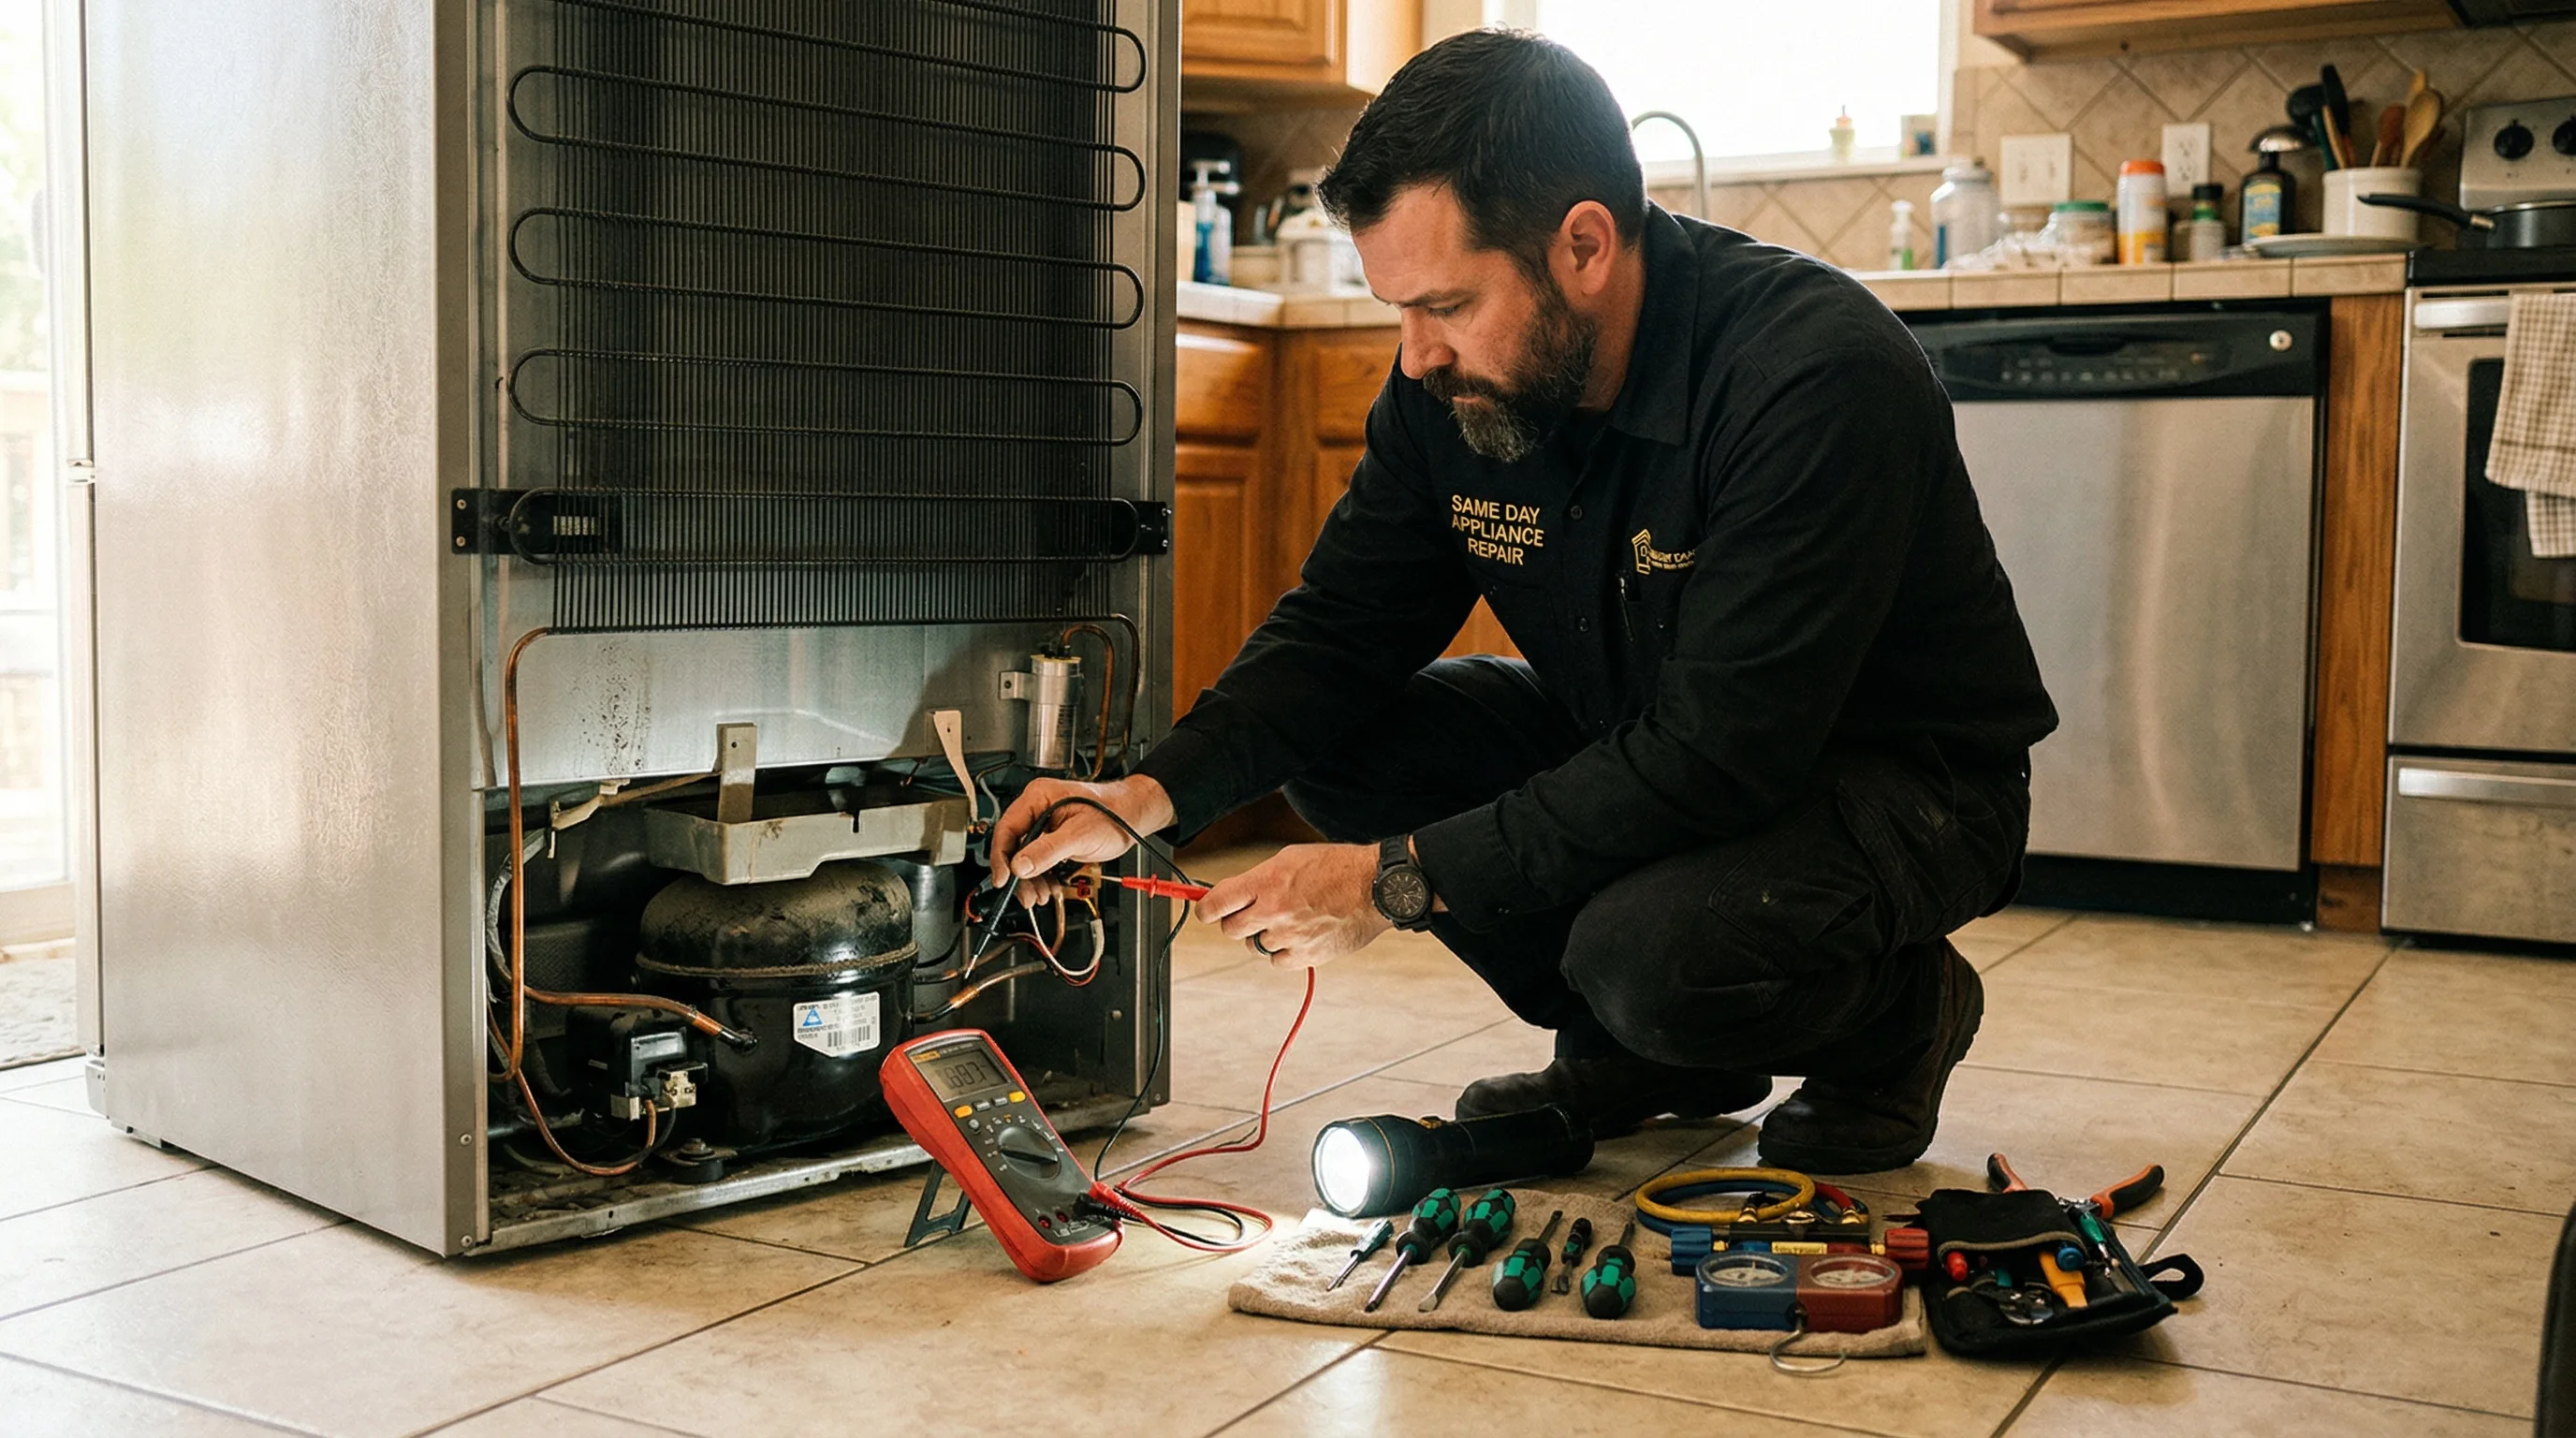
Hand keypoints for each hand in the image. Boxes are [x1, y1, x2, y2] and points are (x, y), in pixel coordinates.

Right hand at [988, 774, 1175, 905]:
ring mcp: (1044, 824)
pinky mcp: (1052, 838)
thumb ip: (1048, 850)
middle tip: (1027, 896)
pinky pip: (1038, 860)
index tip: (1003, 880)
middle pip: (1014, 846)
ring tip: (1042, 896)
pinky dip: (1042, 876)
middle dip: (1020, 875)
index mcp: (1038, 797)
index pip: (1007, 829)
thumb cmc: (1114, 813)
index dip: (1001, 857)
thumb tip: (1020, 866)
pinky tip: (1050, 888)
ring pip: (1026, 857)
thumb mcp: (1079, 834)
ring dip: (1032, 880)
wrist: (1133, 816)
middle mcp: (1037, 809)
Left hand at [1199, 843, 1390, 969]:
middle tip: (1253, 914)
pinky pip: (1278, 962)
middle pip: (1231, 930)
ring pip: (1255, 947)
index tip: (1208, 911)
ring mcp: (1289, 936)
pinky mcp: (1307, 956)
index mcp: (1265, 882)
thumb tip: (1232, 895)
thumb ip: (1258, 879)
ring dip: (1265, 936)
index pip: (1214, 905)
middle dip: (1237, 923)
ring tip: (1289, 920)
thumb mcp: (1291, 858)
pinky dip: (1284, 953)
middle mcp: (1273, 911)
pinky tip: (1299, 936)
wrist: (1375, 887)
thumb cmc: (1336, 867)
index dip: (1206, 910)